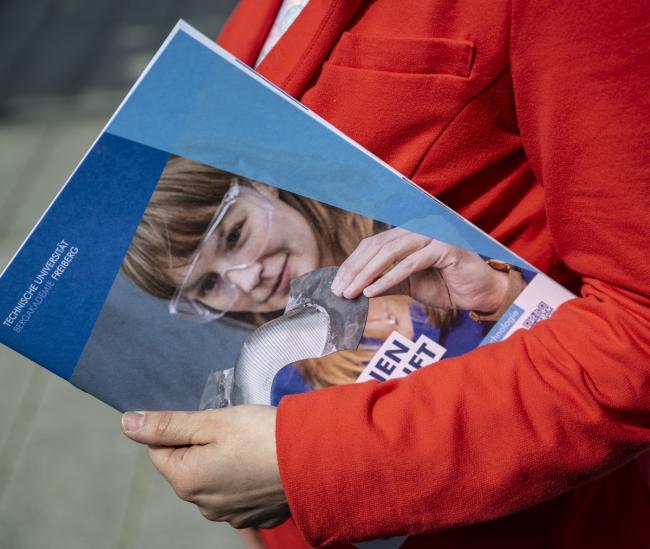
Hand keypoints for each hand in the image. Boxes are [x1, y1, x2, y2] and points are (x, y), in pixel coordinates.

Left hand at [120, 406, 289, 528]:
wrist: (316, 459)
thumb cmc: (263, 436)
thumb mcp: (212, 421)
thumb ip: (167, 424)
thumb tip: (127, 424)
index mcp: (186, 480)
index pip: (159, 449)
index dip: (181, 428)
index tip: (209, 419)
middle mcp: (203, 505)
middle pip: (188, 465)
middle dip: (203, 444)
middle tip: (234, 429)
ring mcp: (231, 515)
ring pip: (214, 479)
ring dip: (225, 462)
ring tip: (252, 446)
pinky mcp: (255, 516)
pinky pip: (238, 492)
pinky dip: (246, 477)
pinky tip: (264, 463)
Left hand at [331, 228, 508, 311]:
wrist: (481, 294)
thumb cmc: (447, 286)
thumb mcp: (408, 283)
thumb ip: (385, 281)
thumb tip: (354, 287)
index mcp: (411, 231)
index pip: (374, 243)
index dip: (354, 262)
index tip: (338, 283)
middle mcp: (421, 226)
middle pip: (378, 246)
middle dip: (356, 269)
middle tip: (340, 289)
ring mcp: (435, 233)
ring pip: (391, 253)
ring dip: (367, 274)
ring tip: (352, 292)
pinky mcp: (446, 247)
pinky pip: (410, 264)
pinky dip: (388, 278)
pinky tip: (372, 291)